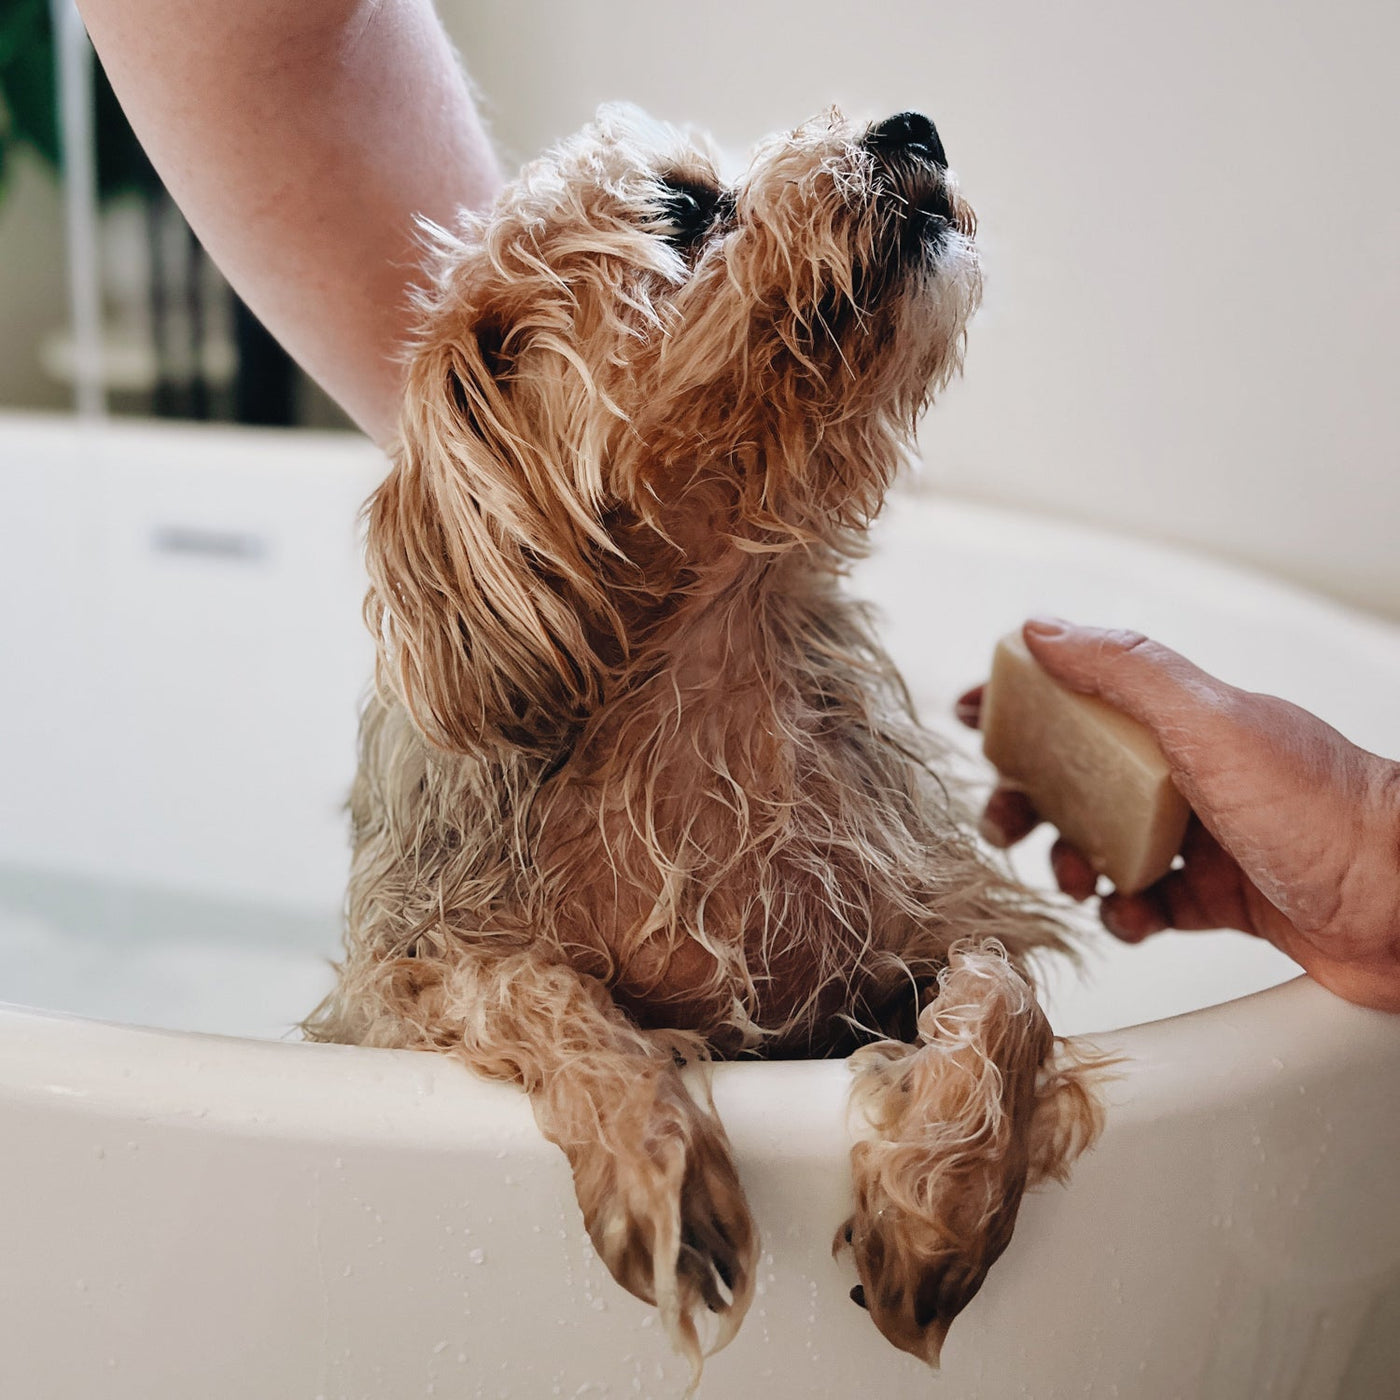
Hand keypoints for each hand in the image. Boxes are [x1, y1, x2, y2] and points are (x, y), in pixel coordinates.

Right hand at [957, 620, 1399, 1012]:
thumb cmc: (1324, 807)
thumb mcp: (1209, 721)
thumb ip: (1124, 669)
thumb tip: (1042, 628)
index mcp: (1184, 720)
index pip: (1083, 696)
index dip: (1023, 705)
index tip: (976, 719)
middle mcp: (1191, 772)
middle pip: (1080, 777)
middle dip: (1030, 800)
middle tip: (1006, 821)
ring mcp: (1207, 836)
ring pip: (1105, 845)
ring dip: (1073, 864)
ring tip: (1078, 880)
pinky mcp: (1223, 898)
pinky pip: (1149, 905)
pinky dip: (1128, 914)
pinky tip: (1133, 916)